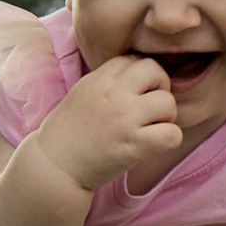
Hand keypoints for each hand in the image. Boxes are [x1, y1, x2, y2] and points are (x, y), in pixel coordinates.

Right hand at [34, 55, 184, 194]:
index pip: (133, 58)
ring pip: (168, 102)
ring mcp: (124, 118)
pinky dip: (170, 139)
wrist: (53, 166)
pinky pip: (171, 134)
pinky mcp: (133, 145)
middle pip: (155, 70)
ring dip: (167, 117)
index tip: (136, 94)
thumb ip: (107, 81)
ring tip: (152, 128)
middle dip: (161, 88)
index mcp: (98, 79)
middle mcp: (112, 93)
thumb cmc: (67, 133)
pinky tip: (156, 144)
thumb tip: (136, 74)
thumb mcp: (82, 94)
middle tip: (151, 108)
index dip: (141, 76)